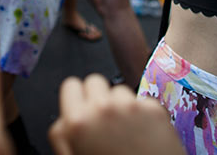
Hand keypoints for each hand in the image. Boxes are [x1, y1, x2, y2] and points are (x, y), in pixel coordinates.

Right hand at [49, 74, 184, 154]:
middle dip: (97, 97)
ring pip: (118, 90)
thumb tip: (63, 120)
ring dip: (119, 105)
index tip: (81, 107)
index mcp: (79, 122)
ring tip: (124, 131)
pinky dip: (141, 113)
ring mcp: (130, 106)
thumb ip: (63, 135)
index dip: (76, 97)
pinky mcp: (153, 109)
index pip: (70, 85)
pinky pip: (141, 101)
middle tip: (103, 120)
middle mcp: (103, 109)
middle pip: (94, 81)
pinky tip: (141, 133)